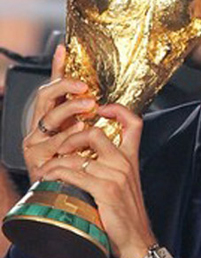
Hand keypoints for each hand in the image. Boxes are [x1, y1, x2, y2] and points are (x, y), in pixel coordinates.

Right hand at [23, 44, 95, 182]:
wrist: (69, 207)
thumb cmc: (79, 173)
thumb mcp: (87, 143)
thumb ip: (90, 120)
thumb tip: (108, 103)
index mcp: (51, 123)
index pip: (51, 90)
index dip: (57, 68)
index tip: (64, 50)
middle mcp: (39, 131)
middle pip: (46, 98)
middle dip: (66, 87)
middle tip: (85, 87)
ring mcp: (35, 146)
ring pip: (51, 119)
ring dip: (71, 109)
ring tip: (88, 106)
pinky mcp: (36, 161)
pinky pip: (52, 144)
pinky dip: (66, 136)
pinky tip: (80, 130)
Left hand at [38, 102, 155, 257]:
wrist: (136, 239)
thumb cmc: (127, 214)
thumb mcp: (126, 183)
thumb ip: (113, 166)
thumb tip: (87, 157)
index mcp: (131, 158)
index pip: (134, 123)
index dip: (117, 109)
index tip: (101, 109)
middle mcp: (125, 162)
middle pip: (95, 133)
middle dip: (71, 137)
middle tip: (61, 148)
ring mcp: (116, 175)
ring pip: (78, 155)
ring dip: (57, 160)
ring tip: (48, 168)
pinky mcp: (105, 190)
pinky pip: (74, 173)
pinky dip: (57, 174)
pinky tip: (52, 179)